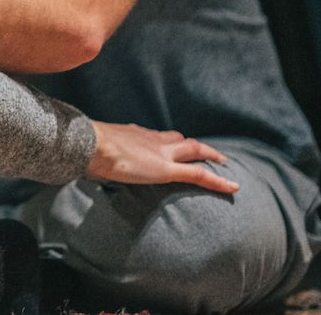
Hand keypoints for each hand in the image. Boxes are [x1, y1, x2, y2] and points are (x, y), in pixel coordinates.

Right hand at [87, 121, 239, 193]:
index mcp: (134, 134)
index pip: (157, 136)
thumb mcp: (95, 151)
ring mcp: (162, 153)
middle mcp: (152, 139)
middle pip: (180, 139)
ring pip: (194, 150)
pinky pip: (198, 174)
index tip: (173, 144)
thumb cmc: (87, 148)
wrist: (91, 145)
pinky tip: (233, 186)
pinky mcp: (167, 169)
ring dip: (210, 155)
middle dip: (195, 146)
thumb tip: (90, 167)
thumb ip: (100, 158)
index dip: (168, 141)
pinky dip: (217, 180)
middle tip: (208, 152)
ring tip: (223, 164)